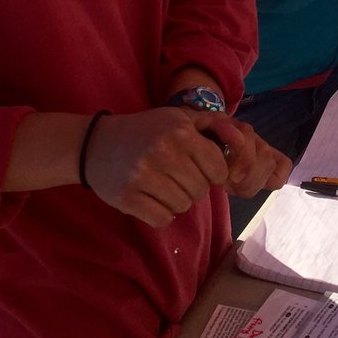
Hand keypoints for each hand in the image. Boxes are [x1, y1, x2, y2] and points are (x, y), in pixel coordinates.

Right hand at [83, 107, 289, 226]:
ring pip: (183, 207)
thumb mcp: (178, 118)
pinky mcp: (129, 198)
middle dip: (191, 187)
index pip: (218, 169)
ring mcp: (144, 175)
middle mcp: (163, 151)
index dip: (211, 173)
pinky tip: (147, 196)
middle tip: (171, 174)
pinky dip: (159, 213)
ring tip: (158, 184)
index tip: (195, 167)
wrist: (96, 144)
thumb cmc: (145, 131)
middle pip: (201, 191)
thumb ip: (214, 125)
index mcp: (179, 132)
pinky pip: (163, 219)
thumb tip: (241, 139)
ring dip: (175, 200)